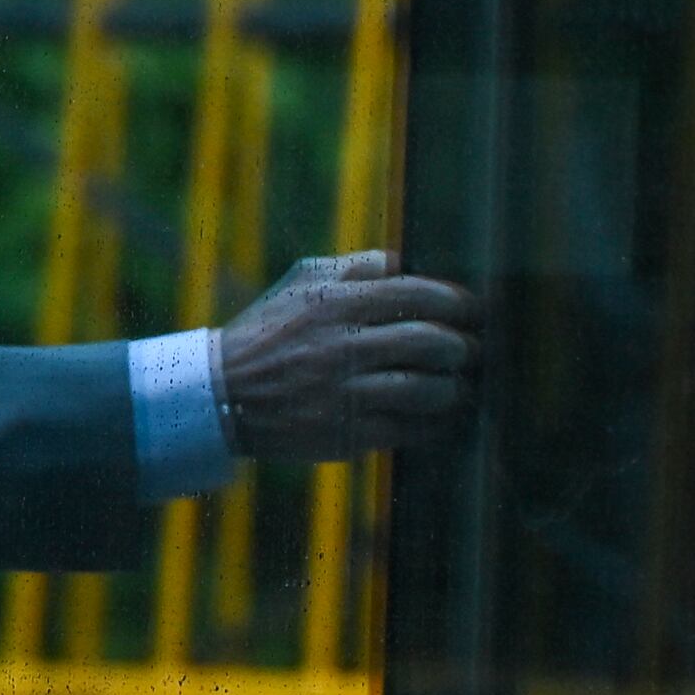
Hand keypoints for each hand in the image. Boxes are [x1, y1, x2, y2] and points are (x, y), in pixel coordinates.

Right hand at [217, 251, 478, 462]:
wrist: (220, 393)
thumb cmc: (270, 332)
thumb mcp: (303, 283)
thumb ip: (358, 267)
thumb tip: (410, 260)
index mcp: (338, 302)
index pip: (420, 295)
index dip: (459, 303)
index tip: (474, 310)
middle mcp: (346, 345)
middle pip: (433, 343)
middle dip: (464, 347)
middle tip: (474, 350)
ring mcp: (348, 392)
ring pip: (428, 389)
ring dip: (455, 388)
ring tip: (459, 385)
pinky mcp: (348, 434)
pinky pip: (411, 429)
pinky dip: (434, 423)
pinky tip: (439, 417)